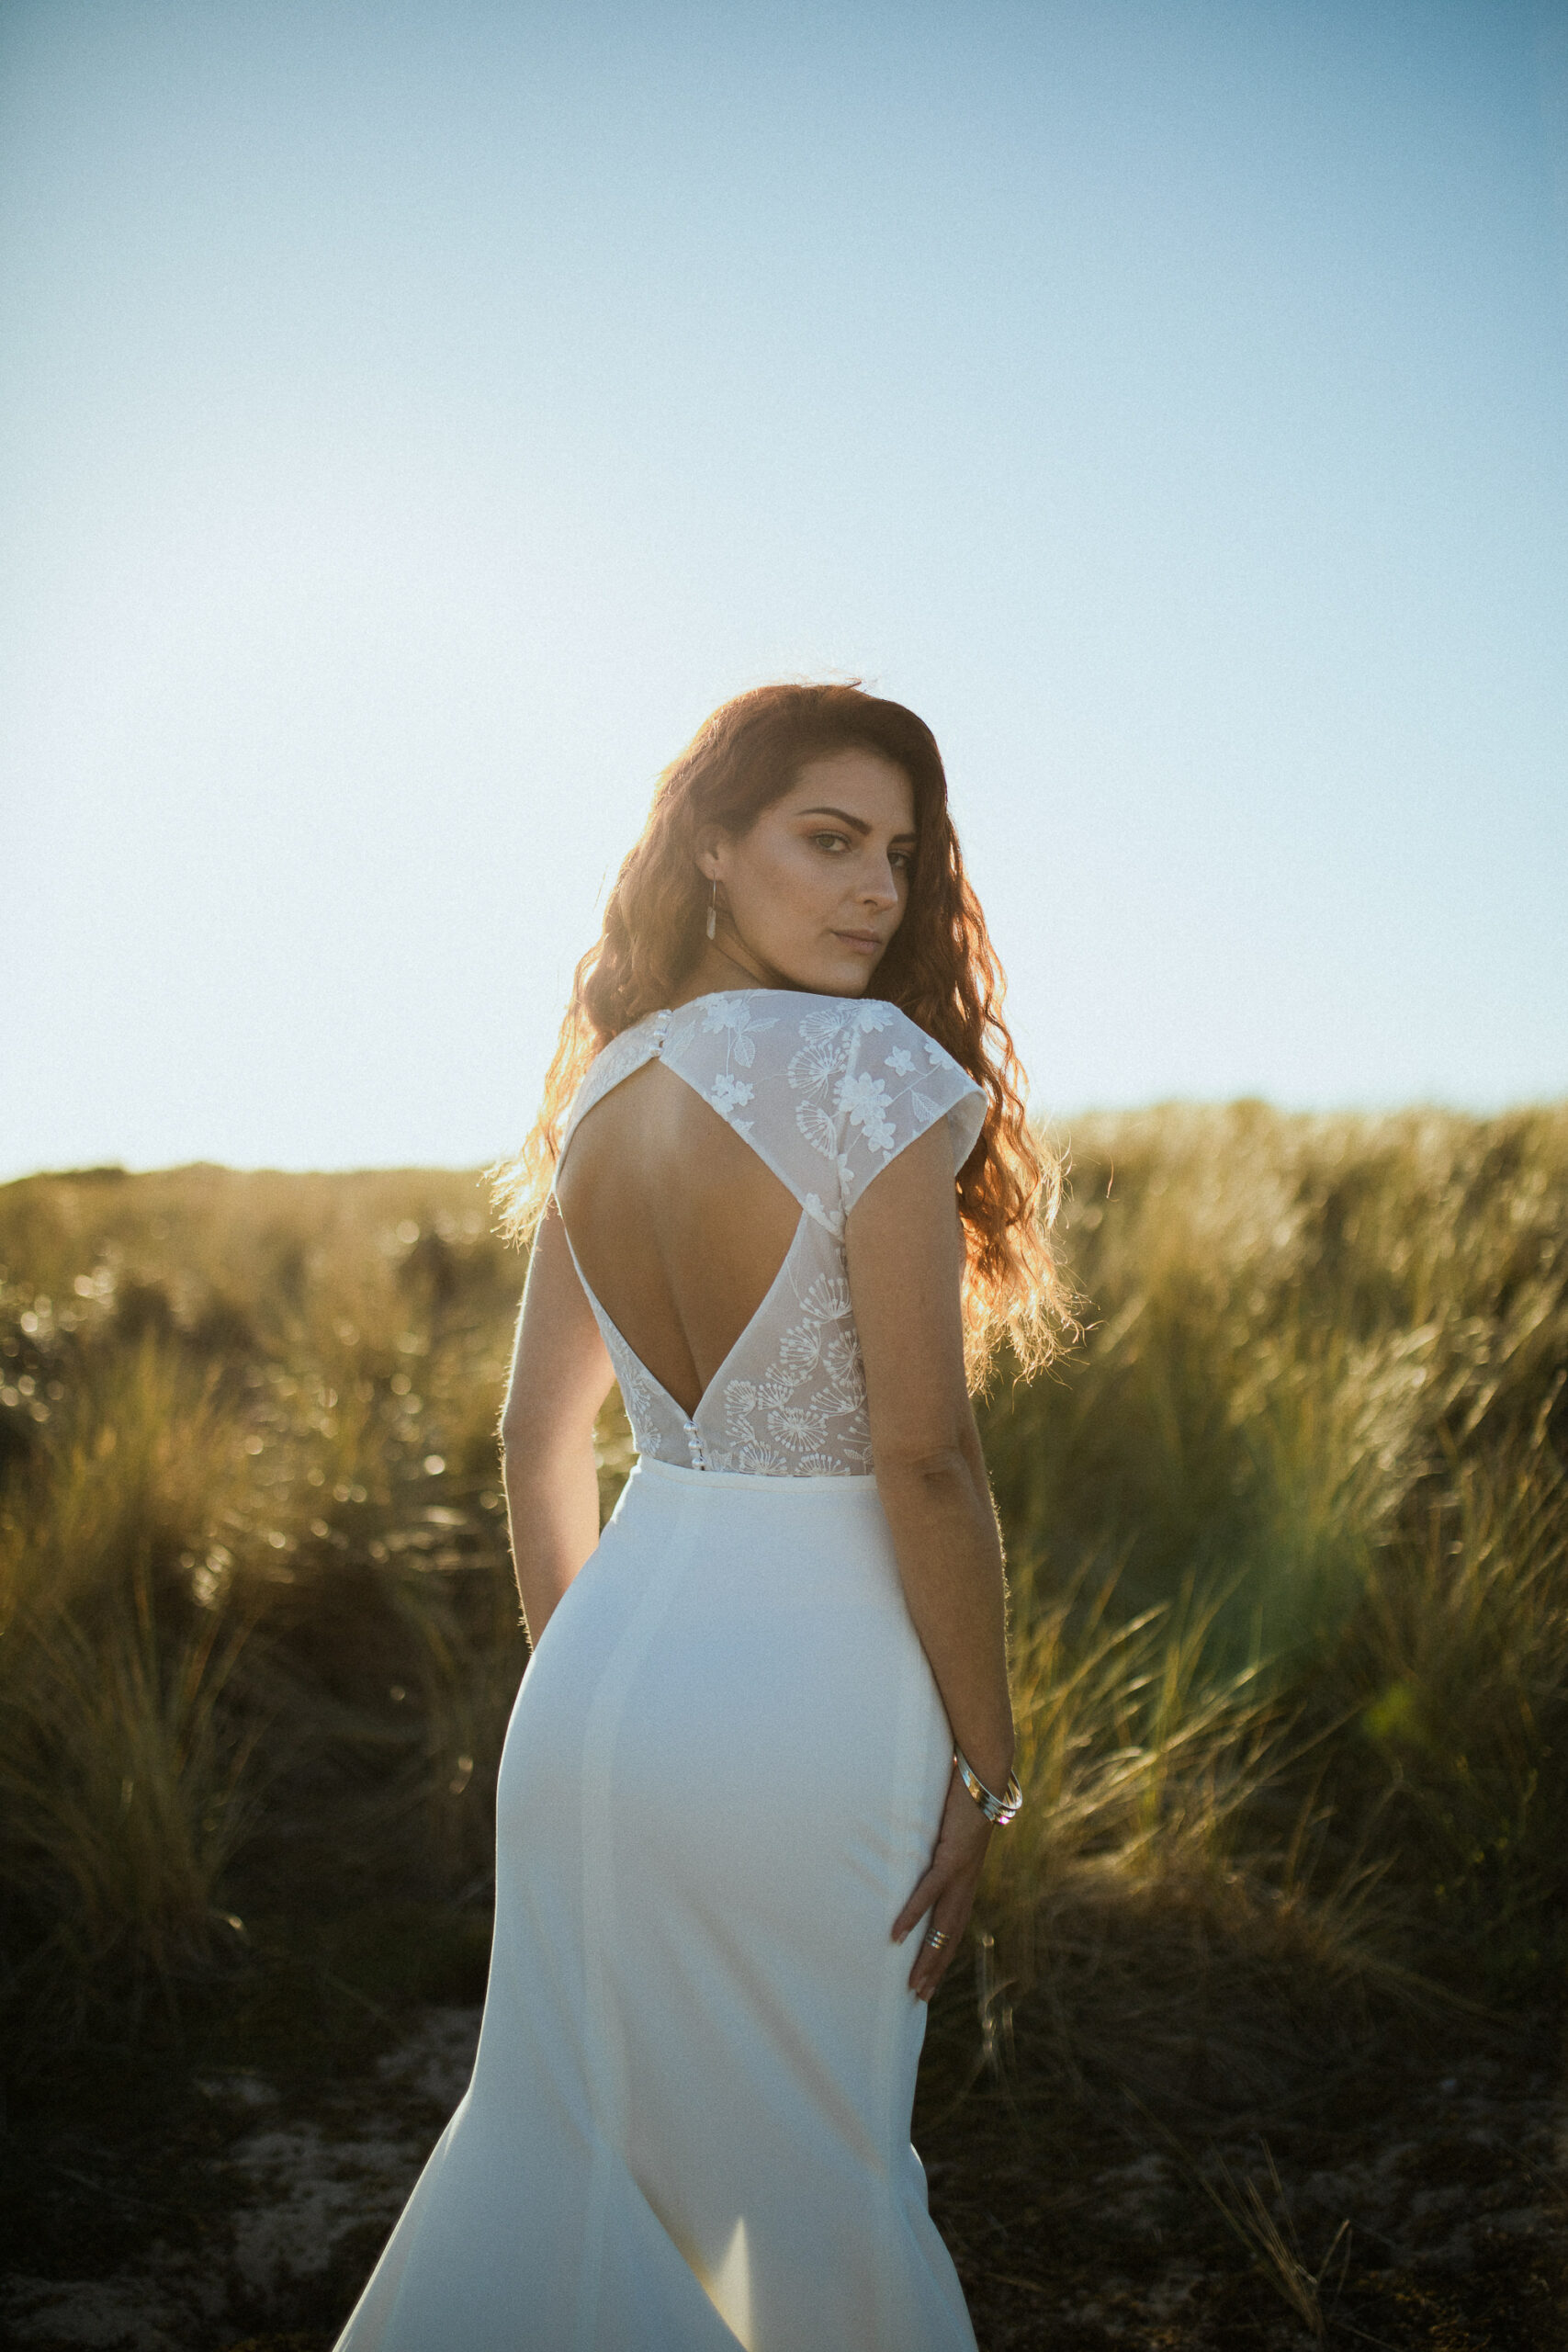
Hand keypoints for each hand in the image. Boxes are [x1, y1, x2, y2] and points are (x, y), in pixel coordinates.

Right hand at [891, 1763, 993, 2001]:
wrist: (985, 1773)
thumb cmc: (967, 1792)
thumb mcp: (951, 1824)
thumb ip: (940, 1837)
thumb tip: (923, 1840)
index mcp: (967, 1876)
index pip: (956, 1924)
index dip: (944, 1951)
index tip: (931, 1976)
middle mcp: (967, 1882)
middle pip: (950, 1934)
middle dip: (936, 1966)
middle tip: (919, 1995)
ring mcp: (960, 1872)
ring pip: (942, 1925)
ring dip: (927, 1956)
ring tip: (913, 1982)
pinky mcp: (950, 1857)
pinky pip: (928, 1893)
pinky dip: (912, 1915)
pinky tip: (896, 1935)